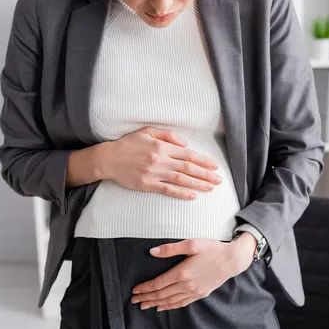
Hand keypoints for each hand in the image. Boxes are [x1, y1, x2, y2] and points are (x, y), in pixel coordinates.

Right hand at [99, 126, 222, 199]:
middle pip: (188, 168)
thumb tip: (185, 144)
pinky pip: (168, 190)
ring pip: (181, 179)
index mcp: (162, 147)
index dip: (203, 161)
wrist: (109, 159)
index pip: (188, 154)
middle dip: (205, 174)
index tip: (215, 166)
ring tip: (210, 188)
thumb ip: (167, 135)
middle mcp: (160, 160)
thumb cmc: (128, 144)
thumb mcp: (147, 132)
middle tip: (218, 180)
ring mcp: (154, 173)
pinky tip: (193, 196)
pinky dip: (181, 193)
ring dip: (198, 184)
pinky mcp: (148, 185)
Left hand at [131, 233, 256, 310]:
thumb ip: (170, 248)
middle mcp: (187, 285)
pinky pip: (181, 303)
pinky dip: (169, 306)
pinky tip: (162, 307)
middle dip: (146, 298)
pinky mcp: (200, 294)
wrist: (232, 260)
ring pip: (170, 301)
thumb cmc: (212, 249)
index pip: (158, 283)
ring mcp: (194, 292)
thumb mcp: (191, 244)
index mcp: (182, 272)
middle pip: (161, 294)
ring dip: (155, 304)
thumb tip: (152, 252)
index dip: (145, 288)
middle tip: (134, 301)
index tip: (135, 290)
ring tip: (144, 306)